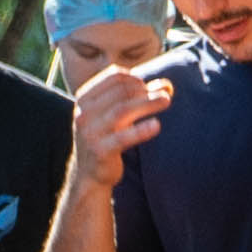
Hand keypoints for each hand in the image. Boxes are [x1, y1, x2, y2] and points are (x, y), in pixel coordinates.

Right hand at [68, 57, 175, 194]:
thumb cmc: (106, 138)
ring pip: (123, 110)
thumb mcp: (116, 115)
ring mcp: (90, 133)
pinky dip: (141, 130)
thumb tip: (167, 85)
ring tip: (167, 100)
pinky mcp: (100, 151)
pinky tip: (156, 125)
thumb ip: (138, 97)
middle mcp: (83, 113)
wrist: (88, 174)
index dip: (136, 78)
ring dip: (148, 103)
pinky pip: (123, 137)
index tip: (150, 88)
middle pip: (121, 92)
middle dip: (145, 90)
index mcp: (84, 99)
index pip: (114, 77)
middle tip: (165, 96)